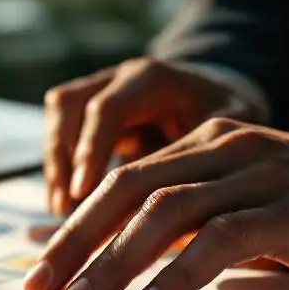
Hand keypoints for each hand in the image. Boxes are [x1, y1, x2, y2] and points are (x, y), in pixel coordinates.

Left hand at [24, 118, 288, 289]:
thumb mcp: (227, 210)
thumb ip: (170, 226)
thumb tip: (99, 259)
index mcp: (200, 147)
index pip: (119, 183)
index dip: (72, 228)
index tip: (36, 273)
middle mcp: (221, 150)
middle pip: (128, 191)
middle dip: (77, 242)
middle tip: (40, 289)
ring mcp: (256, 174)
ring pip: (167, 212)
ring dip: (116, 262)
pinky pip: (221, 237)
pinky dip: (180, 272)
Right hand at [42, 57, 262, 215]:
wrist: (215, 97)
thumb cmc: (227, 117)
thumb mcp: (233, 127)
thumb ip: (209, 153)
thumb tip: (187, 203)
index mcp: (153, 80)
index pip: (108, 108)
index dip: (91, 150)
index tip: (83, 193)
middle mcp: (118, 78)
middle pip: (69, 106)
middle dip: (62, 159)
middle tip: (63, 208)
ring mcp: (99, 89)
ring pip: (58, 115)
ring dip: (55, 162)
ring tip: (61, 211)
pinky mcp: (89, 111)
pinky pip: (60, 131)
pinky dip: (59, 167)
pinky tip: (67, 207)